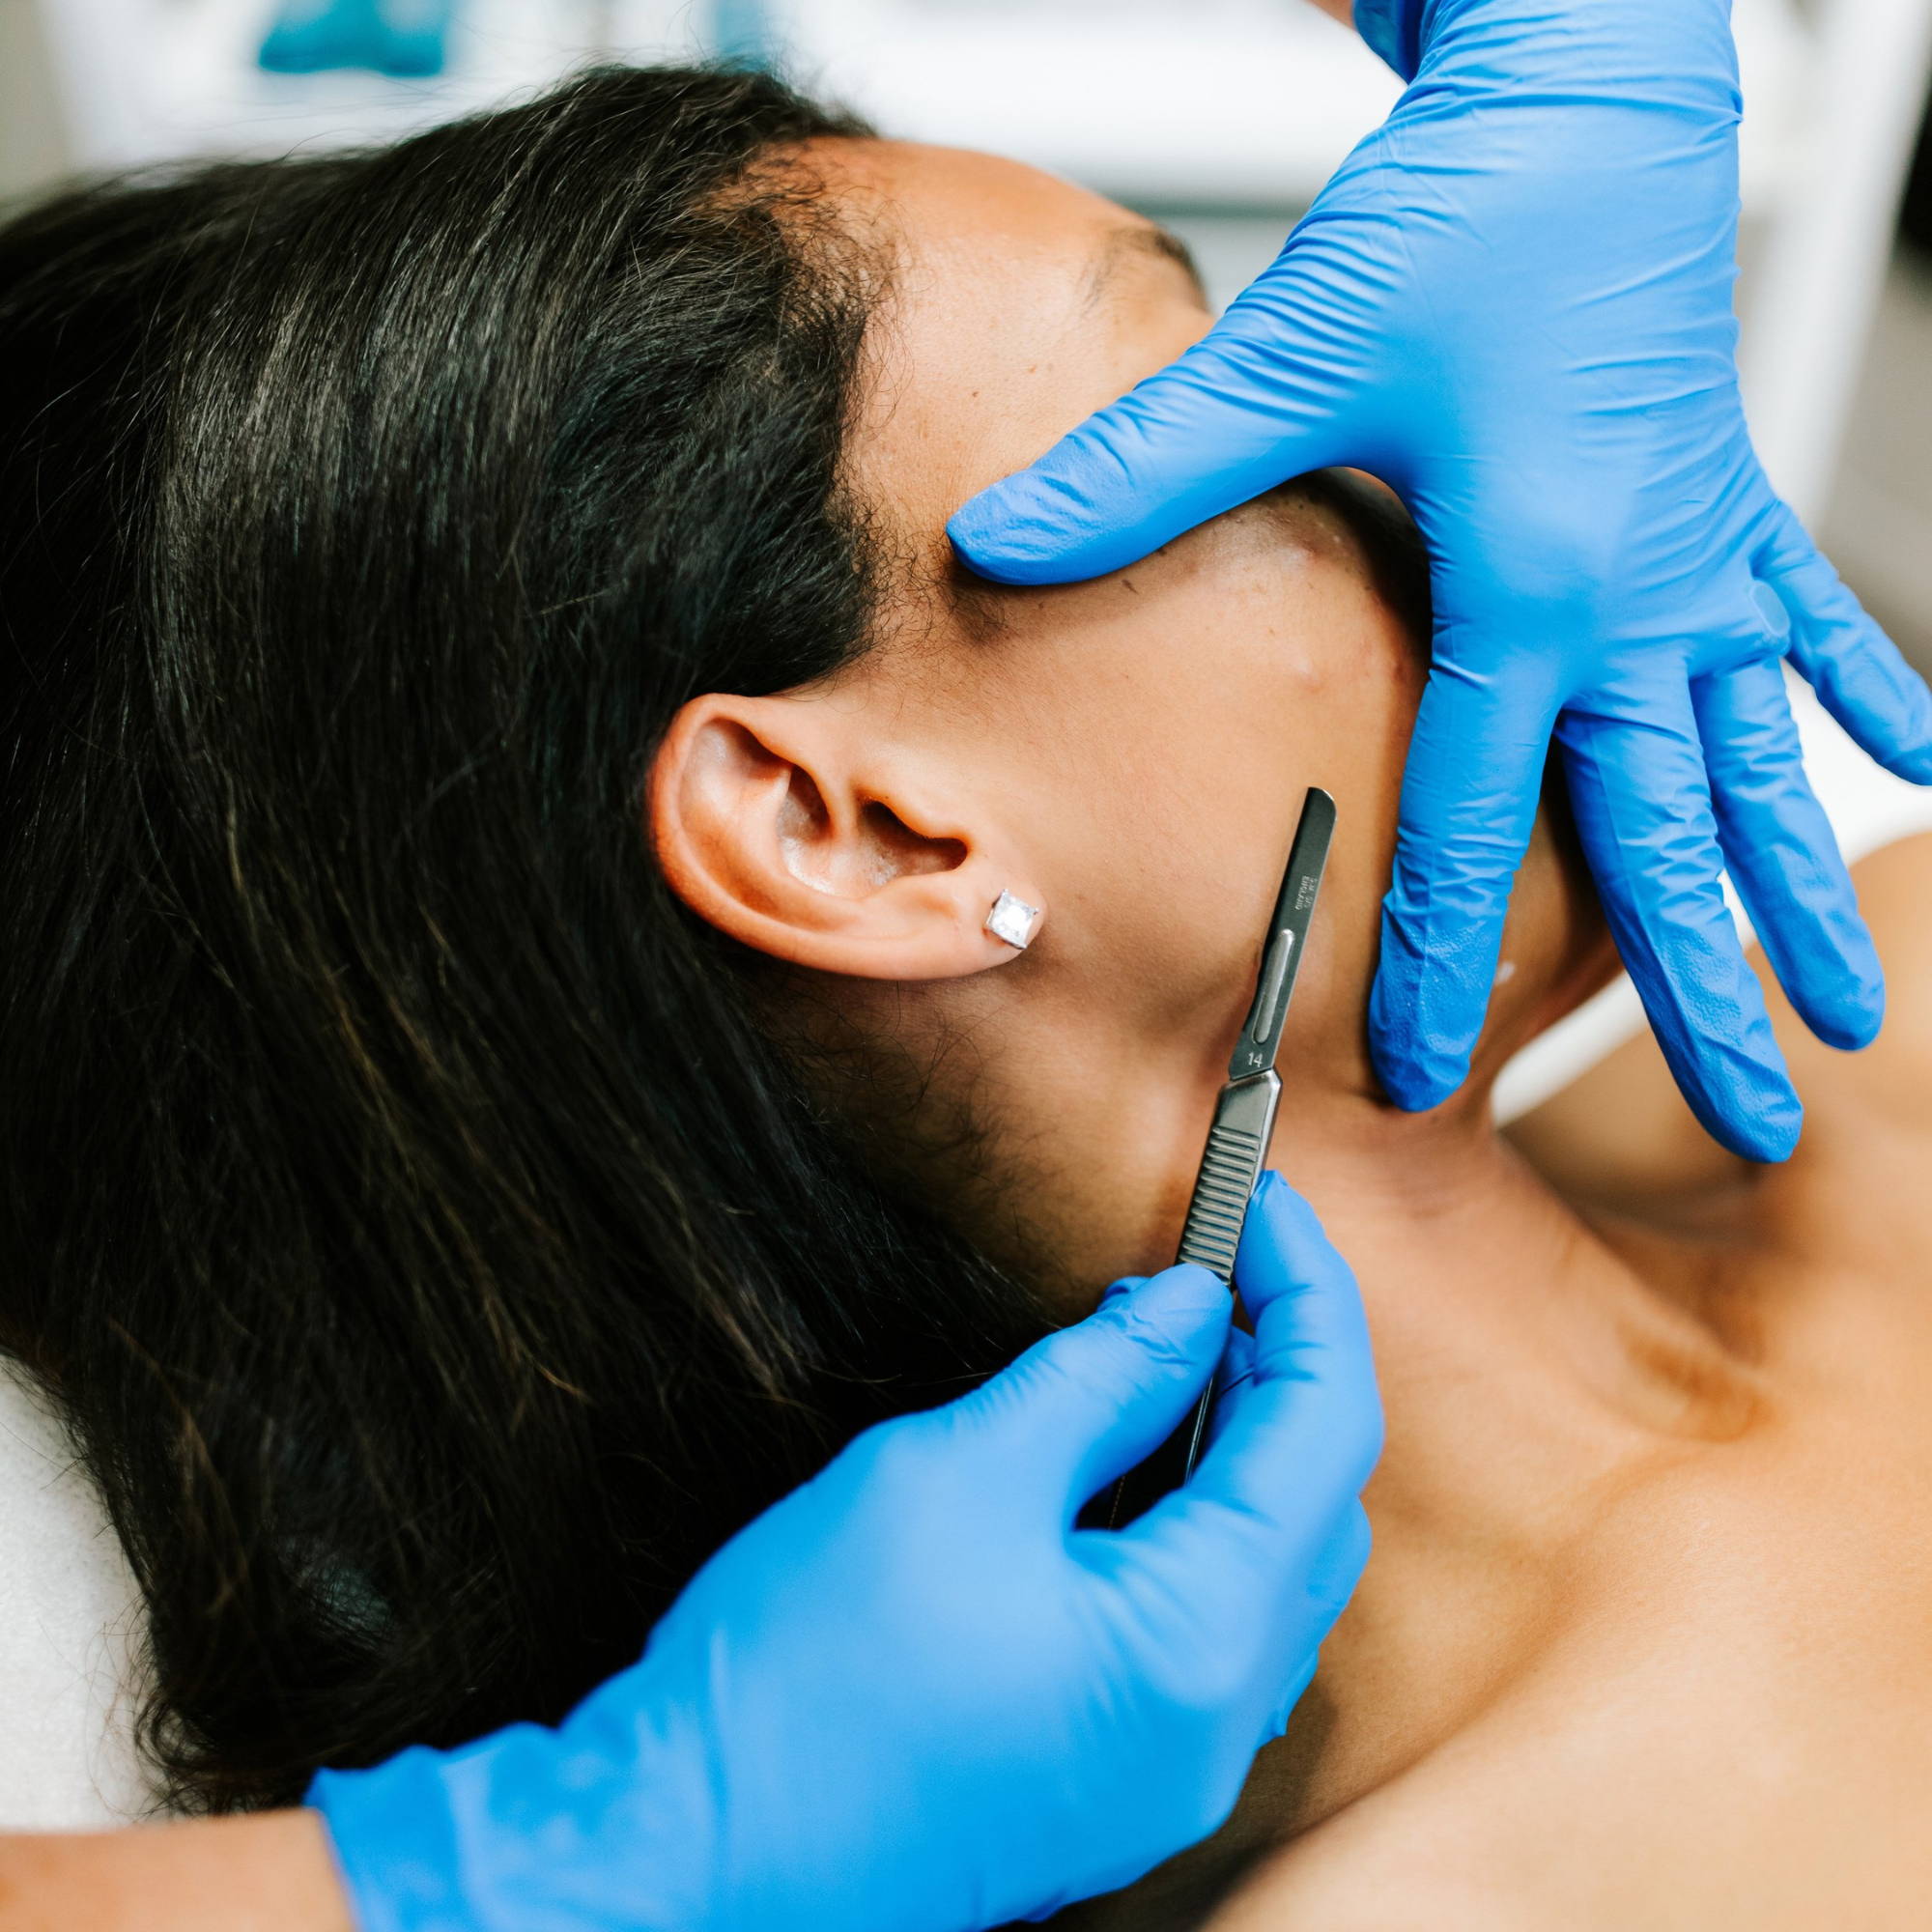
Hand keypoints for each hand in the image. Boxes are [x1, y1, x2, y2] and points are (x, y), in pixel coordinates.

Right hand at [308, 1173, 1380, 1931]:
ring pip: (1264, 1569)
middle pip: (1311, 1502)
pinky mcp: (1110, 1780)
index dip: (1303, 1294)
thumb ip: (1099, 1378)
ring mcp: (1167, 1768)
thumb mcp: (957, 1474)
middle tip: (1214, 1261)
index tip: (1262, 1201)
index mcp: (1199, 1645)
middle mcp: (1214, 1724)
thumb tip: (1189, 1309)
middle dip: (1277, 1364)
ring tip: (1171, 1339)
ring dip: (1237, 1441)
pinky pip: (1201, 1628)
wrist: (692, 1855)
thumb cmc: (807, 1674)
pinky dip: (1189, 1521)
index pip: (1321, 1428)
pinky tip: (1127, 1456)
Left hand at [948, 0, 1931, 1160]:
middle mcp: (1639, 598)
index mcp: (1533, 586)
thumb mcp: (1293, 351)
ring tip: (1852, 1017)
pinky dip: (1866, 698)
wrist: (1591, 101)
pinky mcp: (1733, 511)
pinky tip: (1916, 771)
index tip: (1429, 1074)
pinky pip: (1815, 628)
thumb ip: (1143, 472)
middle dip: (1703, 991)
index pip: (1472, 818)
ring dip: (1803, 896)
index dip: (1441, 957)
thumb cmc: (1463, 220)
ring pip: (1760, 768)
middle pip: (1666, 837)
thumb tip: (993, 542)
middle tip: (1753, 1119)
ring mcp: (1703, 564)